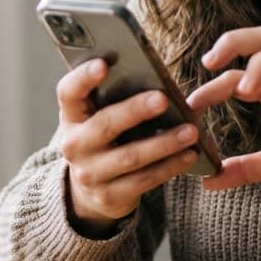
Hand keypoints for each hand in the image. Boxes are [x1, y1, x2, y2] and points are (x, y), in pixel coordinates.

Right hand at [56, 59, 200, 236]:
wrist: (89, 190)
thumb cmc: (103, 139)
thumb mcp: (99, 117)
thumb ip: (118, 99)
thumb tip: (162, 84)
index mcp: (72, 116)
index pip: (69, 93)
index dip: (83, 78)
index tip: (103, 64)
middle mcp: (74, 145)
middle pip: (104, 125)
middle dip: (135, 111)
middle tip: (163, 99)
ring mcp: (89, 174)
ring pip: (130, 157)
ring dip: (164, 143)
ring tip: (191, 131)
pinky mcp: (109, 196)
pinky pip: (144, 180)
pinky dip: (170, 166)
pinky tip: (189, 154)